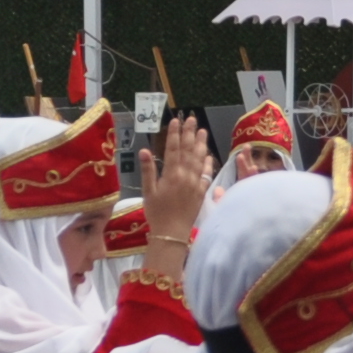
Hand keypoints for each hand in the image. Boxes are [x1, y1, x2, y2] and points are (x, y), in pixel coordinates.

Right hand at [145, 114, 213, 246]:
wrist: (172, 233)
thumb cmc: (156, 212)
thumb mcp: (148, 192)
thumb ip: (148, 170)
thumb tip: (144, 150)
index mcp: (171, 175)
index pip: (173, 149)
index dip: (175, 134)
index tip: (176, 121)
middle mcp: (185, 176)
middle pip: (188, 150)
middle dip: (189, 133)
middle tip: (192, 119)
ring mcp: (195, 183)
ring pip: (199, 159)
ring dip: (201, 144)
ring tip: (203, 131)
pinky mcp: (202, 192)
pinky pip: (206, 174)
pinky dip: (207, 163)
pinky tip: (208, 155)